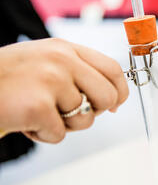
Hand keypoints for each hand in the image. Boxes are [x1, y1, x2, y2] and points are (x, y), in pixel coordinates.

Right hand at [0, 38, 128, 142]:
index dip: (120, 91)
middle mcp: (62, 61)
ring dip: (64, 125)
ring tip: (39, 113)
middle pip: (107, 96)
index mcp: (65, 49)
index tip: (115, 104)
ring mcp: (50, 81)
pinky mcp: (38, 106)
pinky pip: (59, 135)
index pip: (113, 69)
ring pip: (85, 119)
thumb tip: (113, 100)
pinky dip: (43, 135)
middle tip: (70, 113)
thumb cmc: (7, 78)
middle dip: (94, 112)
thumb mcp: (45, 61)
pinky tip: (25, 121)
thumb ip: (78, 73)